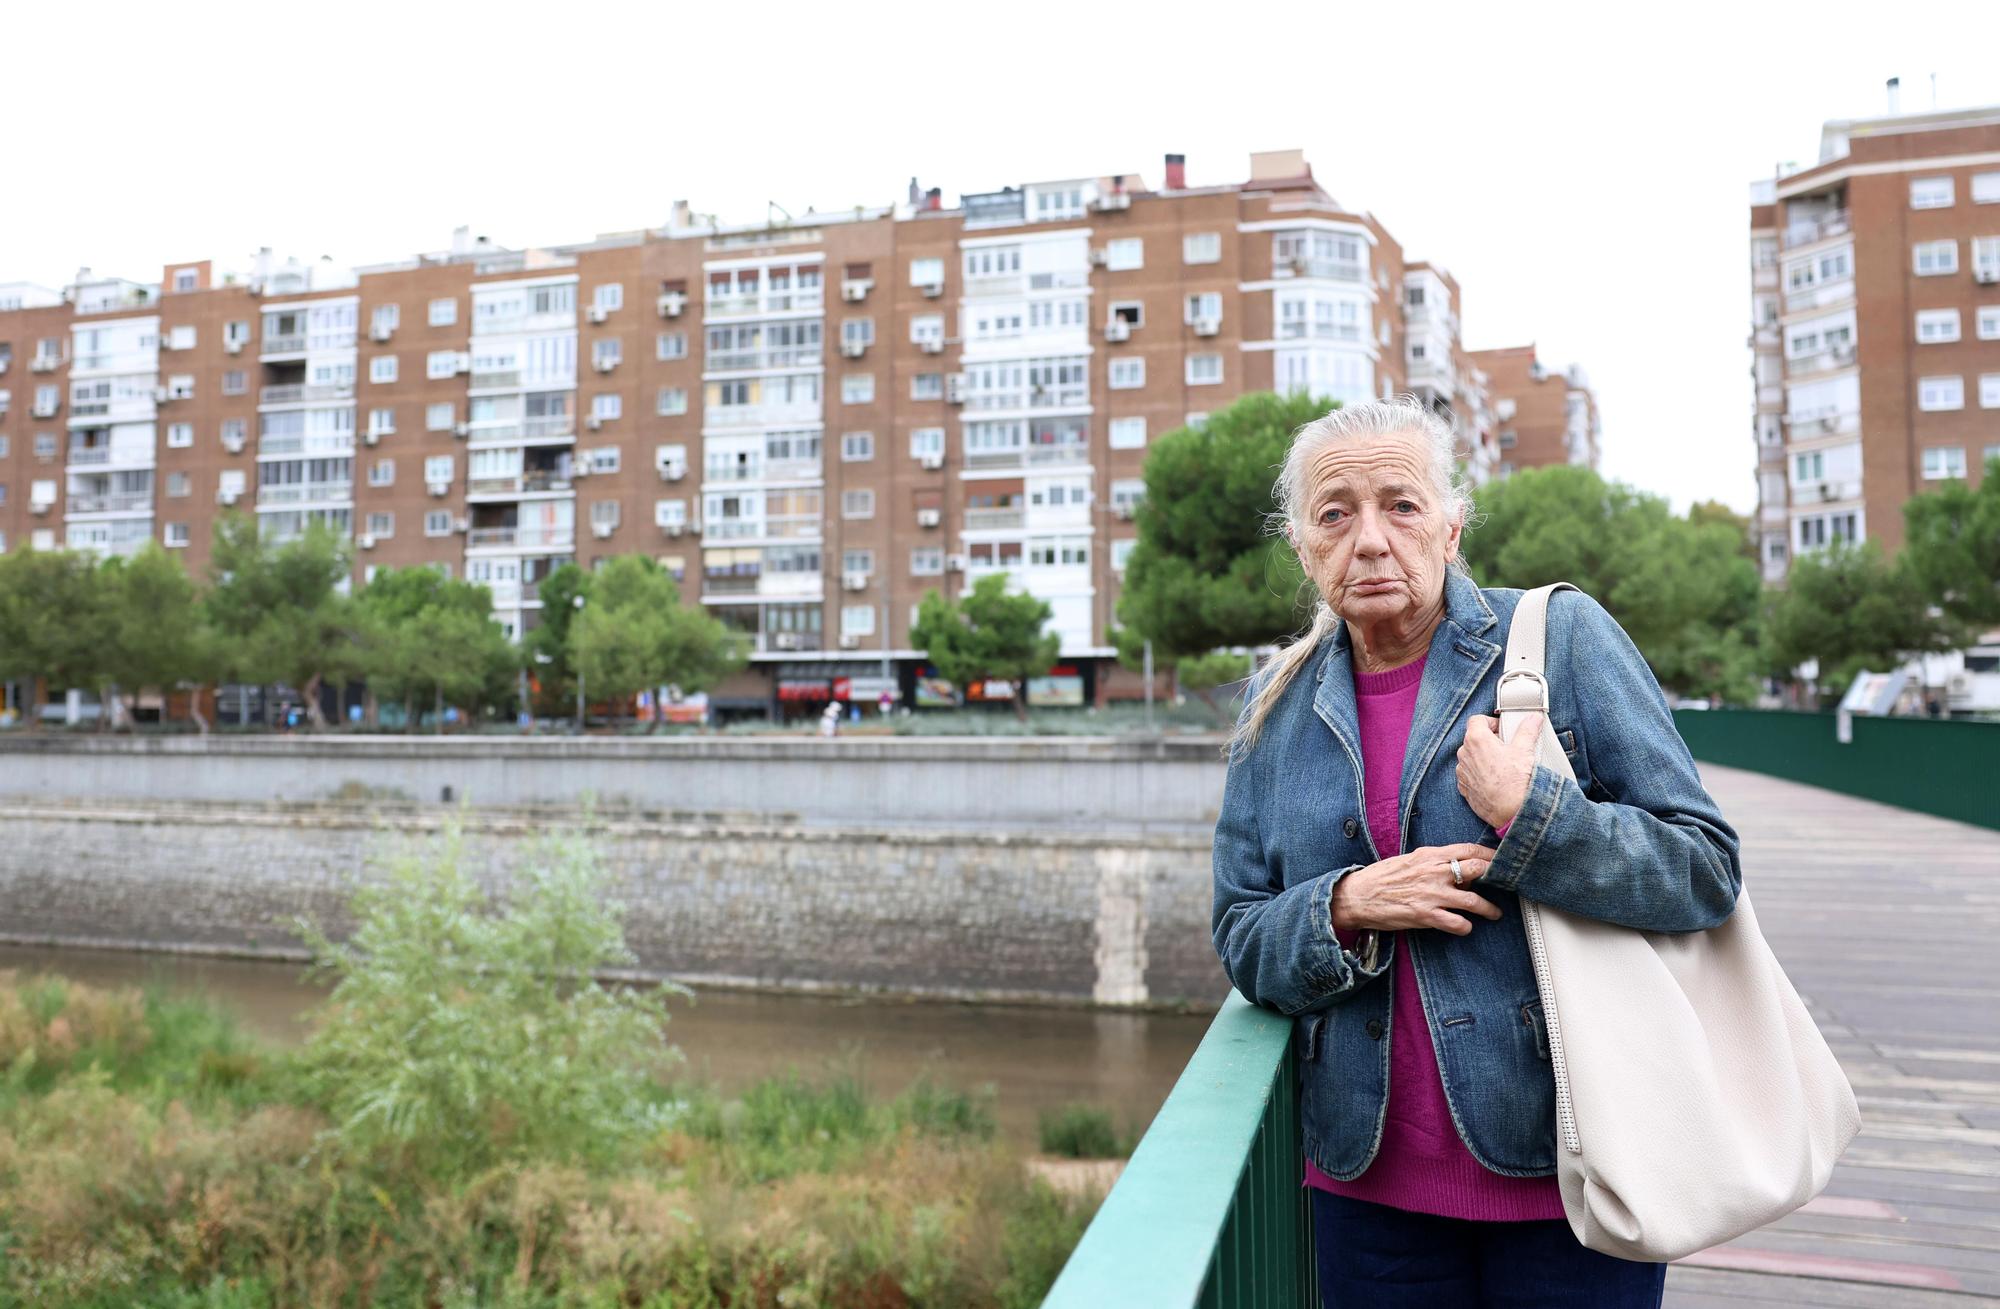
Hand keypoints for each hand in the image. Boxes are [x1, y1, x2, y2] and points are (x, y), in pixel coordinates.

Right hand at [1330, 844, 1501, 936]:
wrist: (1357, 896)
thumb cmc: (1382, 878)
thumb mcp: (1410, 861)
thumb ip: (1435, 863)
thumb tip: (1459, 870)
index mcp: (1429, 855)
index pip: (1468, 849)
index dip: (1490, 855)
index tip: (1501, 860)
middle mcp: (1433, 872)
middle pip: (1477, 869)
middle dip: (1496, 876)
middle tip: (1505, 884)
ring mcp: (1431, 894)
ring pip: (1473, 900)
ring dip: (1489, 909)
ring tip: (1494, 913)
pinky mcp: (1425, 915)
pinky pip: (1457, 923)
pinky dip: (1465, 927)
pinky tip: (1465, 927)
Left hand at [1455, 714, 1541, 828]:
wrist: (1511, 810)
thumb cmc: (1515, 780)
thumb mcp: (1524, 750)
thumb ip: (1528, 730)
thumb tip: (1533, 719)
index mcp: (1476, 739)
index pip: (1477, 720)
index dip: (1490, 722)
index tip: (1502, 729)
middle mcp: (1464, 754)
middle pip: (1474, 739)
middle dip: (1489, 741)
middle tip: (1506, 748)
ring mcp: (1462, 772)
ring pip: (1471, 758)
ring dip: (1483, 758)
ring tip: (1502, 766)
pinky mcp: (1464, 788)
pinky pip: (1470, 775)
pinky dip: (1480, 774)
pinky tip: (1495, 780)